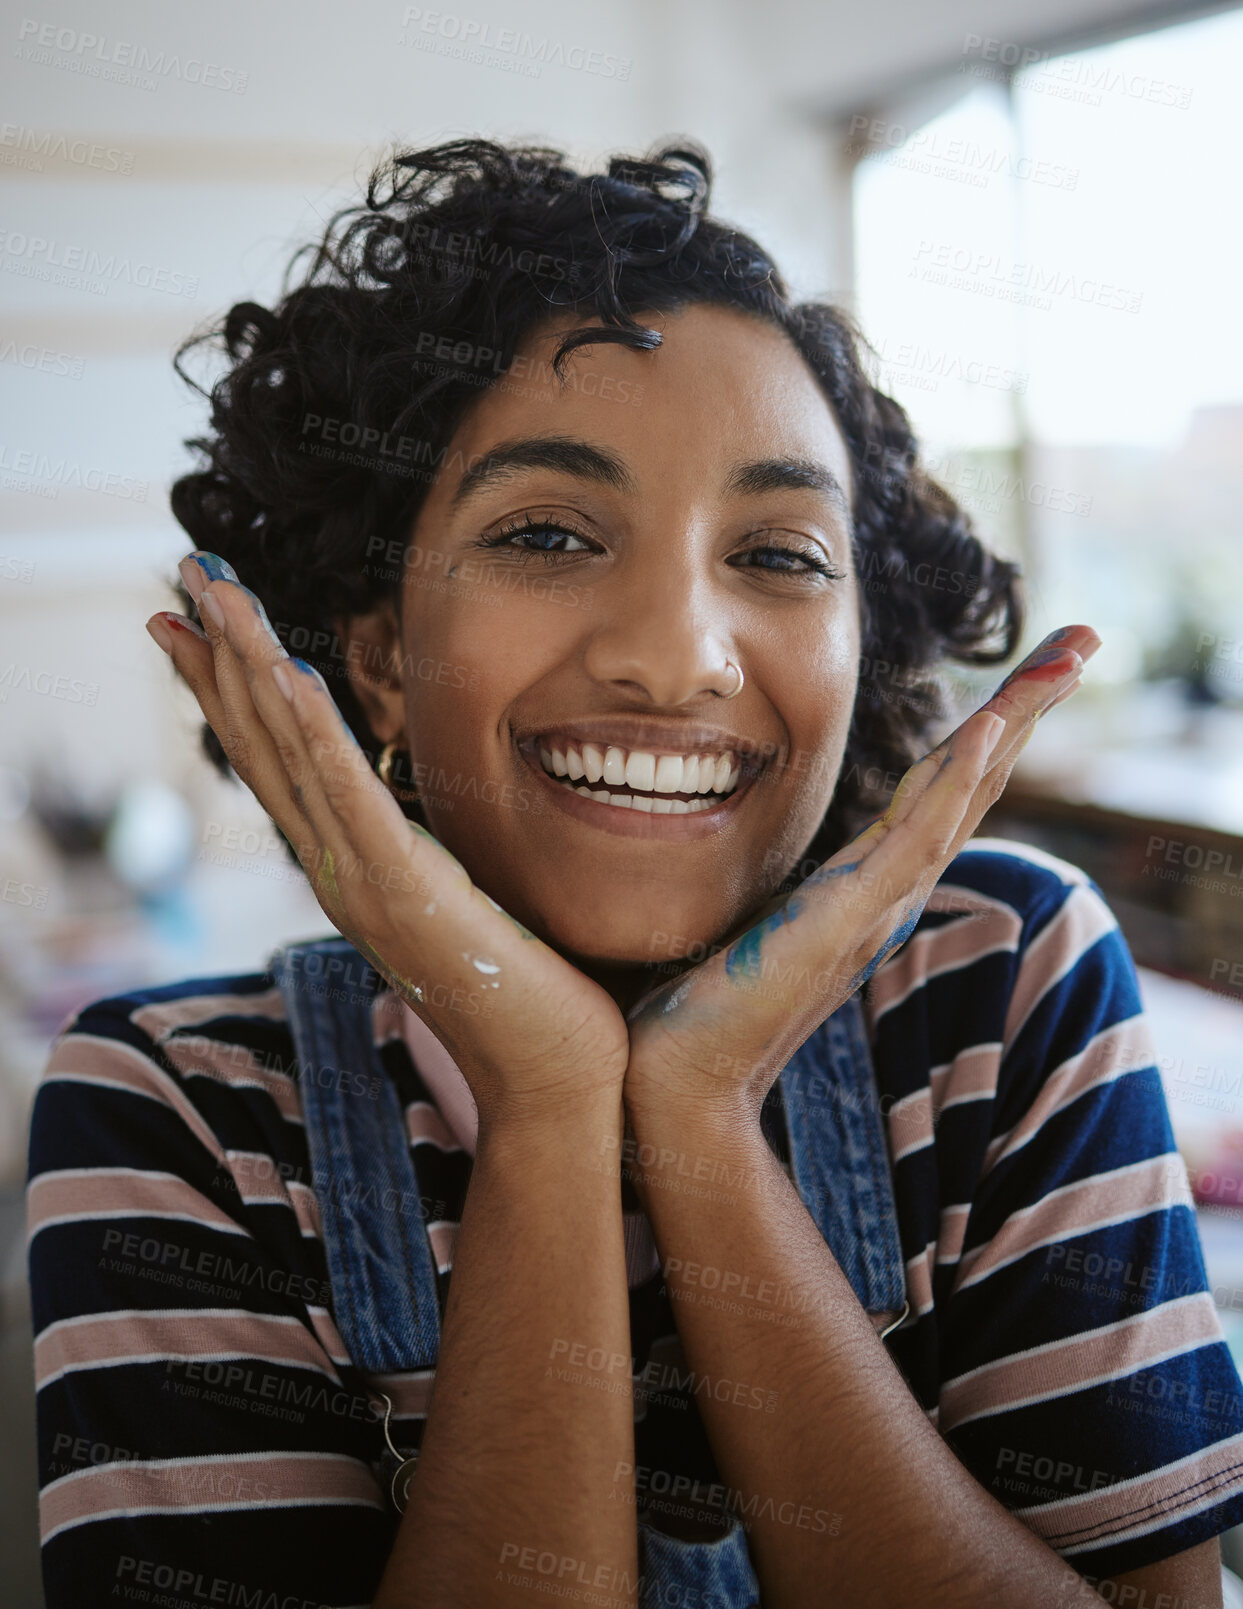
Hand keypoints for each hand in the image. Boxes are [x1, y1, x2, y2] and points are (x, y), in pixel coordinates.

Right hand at [147, 552, 630, 1130]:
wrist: (553, 1079)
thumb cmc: (525, 991)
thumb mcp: (465, 899)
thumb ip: (432, 853)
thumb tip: (431, 818)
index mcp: (351, 867)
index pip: (276, 761)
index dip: (230, 686)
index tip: (197, 620)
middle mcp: (337, 870)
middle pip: (259, 744)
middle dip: (218, 653)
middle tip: (182, 575)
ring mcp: (362, 882)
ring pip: (287, 754)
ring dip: (246, 666)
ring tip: (211, 592)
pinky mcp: (406, 891)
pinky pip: (347, 796)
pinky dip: (311, 732)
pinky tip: (284, 673)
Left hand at [621, 625, 1099, 1122]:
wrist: (684, 1078)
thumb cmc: (705, 1003)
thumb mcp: (756, 920)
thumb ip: (781, 886)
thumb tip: (747, 842)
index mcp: (867, 883)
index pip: (942, 791)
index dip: (987, 731)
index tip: (1022, 675)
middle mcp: (889, 889)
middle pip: (976, 782)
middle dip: (1028, 709)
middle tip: (1081, 641)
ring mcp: (879, 903)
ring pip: (966, 795)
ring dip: (1016, 721)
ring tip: (1066, 658)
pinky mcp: (851, 916)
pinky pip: (920, 834)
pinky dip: (958, 778)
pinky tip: (988, 726)